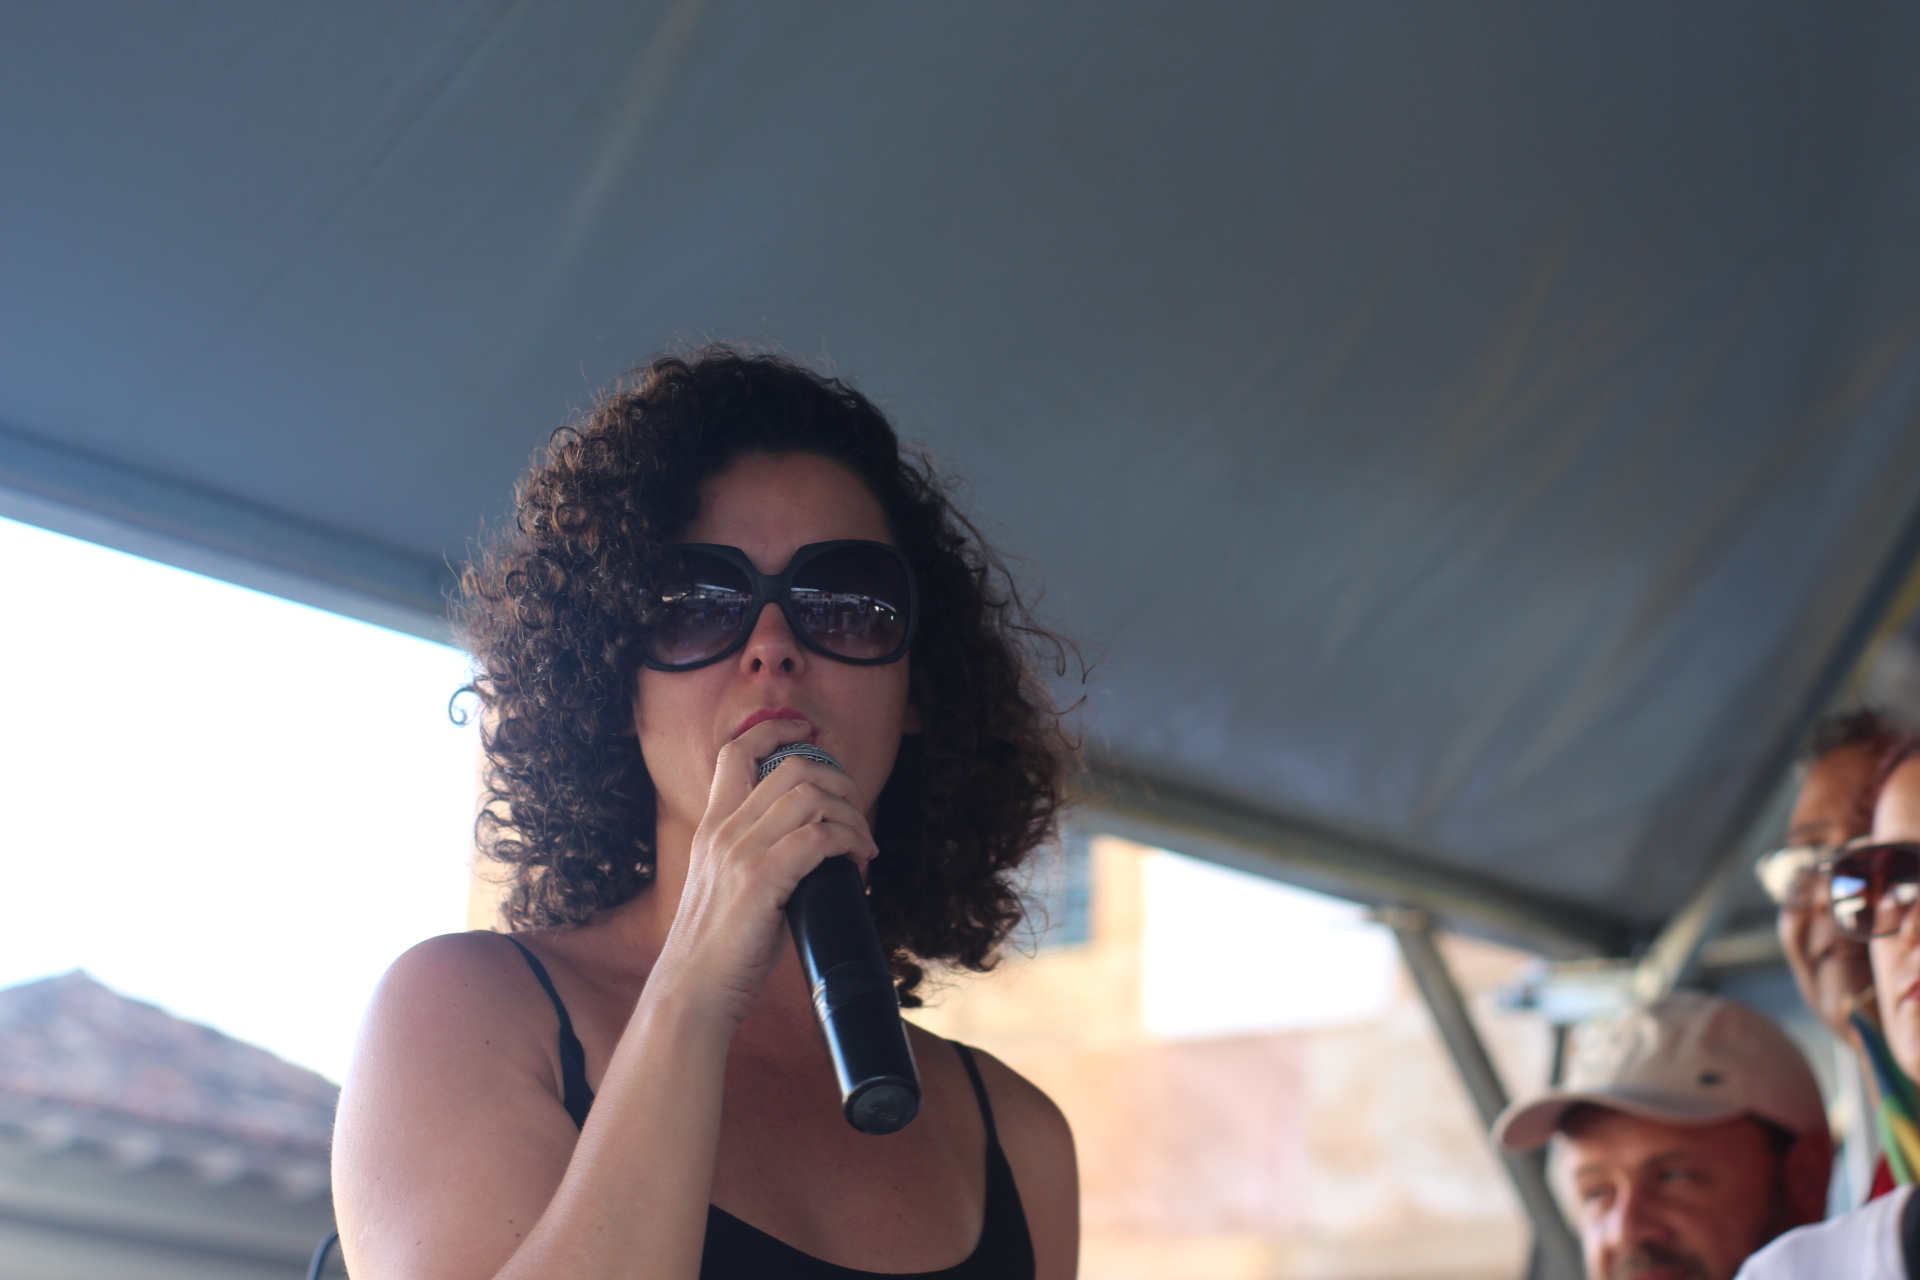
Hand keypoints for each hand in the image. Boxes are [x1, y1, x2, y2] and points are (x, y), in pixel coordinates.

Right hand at [653, 718, 877, 1024]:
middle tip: (856, 809)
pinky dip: (849, 841)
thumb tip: (814, 848)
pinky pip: (818, 837)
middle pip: (791, 768)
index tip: (808, 731)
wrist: (692, 992)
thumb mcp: (729, 886)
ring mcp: (739, 853)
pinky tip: (858, 859)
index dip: (776, 731)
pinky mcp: (760, 881)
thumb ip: (759, 857)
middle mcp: (723, 831)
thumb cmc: (719, 949)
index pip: (736, 753)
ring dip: (851, 813)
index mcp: (712, 827)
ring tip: (863, 841)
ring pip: (810, 796)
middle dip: (838, 779)